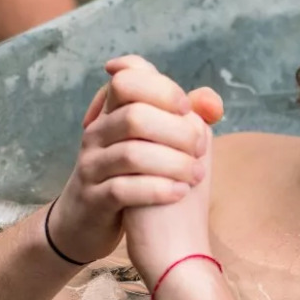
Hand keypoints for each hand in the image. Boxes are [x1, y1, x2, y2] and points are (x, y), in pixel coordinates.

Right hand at [48, 55, 222, 263]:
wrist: (86, 220)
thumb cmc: (128, 175)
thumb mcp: (148, 142)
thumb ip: (181, 119)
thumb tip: (213, 102)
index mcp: (110, 113)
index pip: (127, 80)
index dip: (163, 89)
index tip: (186, 109)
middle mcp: (96, 134)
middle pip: (134, 116)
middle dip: (177, 131)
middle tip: (200, 148)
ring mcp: (91, 166)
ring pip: (131, 154)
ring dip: (173, 163)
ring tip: (196, 174)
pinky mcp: (93, 199)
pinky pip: (123, 189)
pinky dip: (158, 189)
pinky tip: (180, 192)